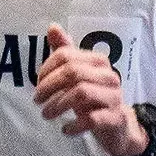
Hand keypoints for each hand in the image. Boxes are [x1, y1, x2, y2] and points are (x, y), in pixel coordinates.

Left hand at [31, 24, 144, 155]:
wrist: (118, 126)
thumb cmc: (93, 98)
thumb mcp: (78, 75)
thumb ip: (66, 52)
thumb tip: (52, 27)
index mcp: (98, 62)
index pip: (66, 56)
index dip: (46, 69)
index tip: (37, 84)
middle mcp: (108, 76)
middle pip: (72, 72)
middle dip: (49, 86)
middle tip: (37, 100)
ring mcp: (114, 97)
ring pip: (81, 93)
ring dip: (58, 105)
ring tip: (46, 114)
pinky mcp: (115, 118)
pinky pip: (92, 119)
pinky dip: (74, 124)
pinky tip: (65, 129)